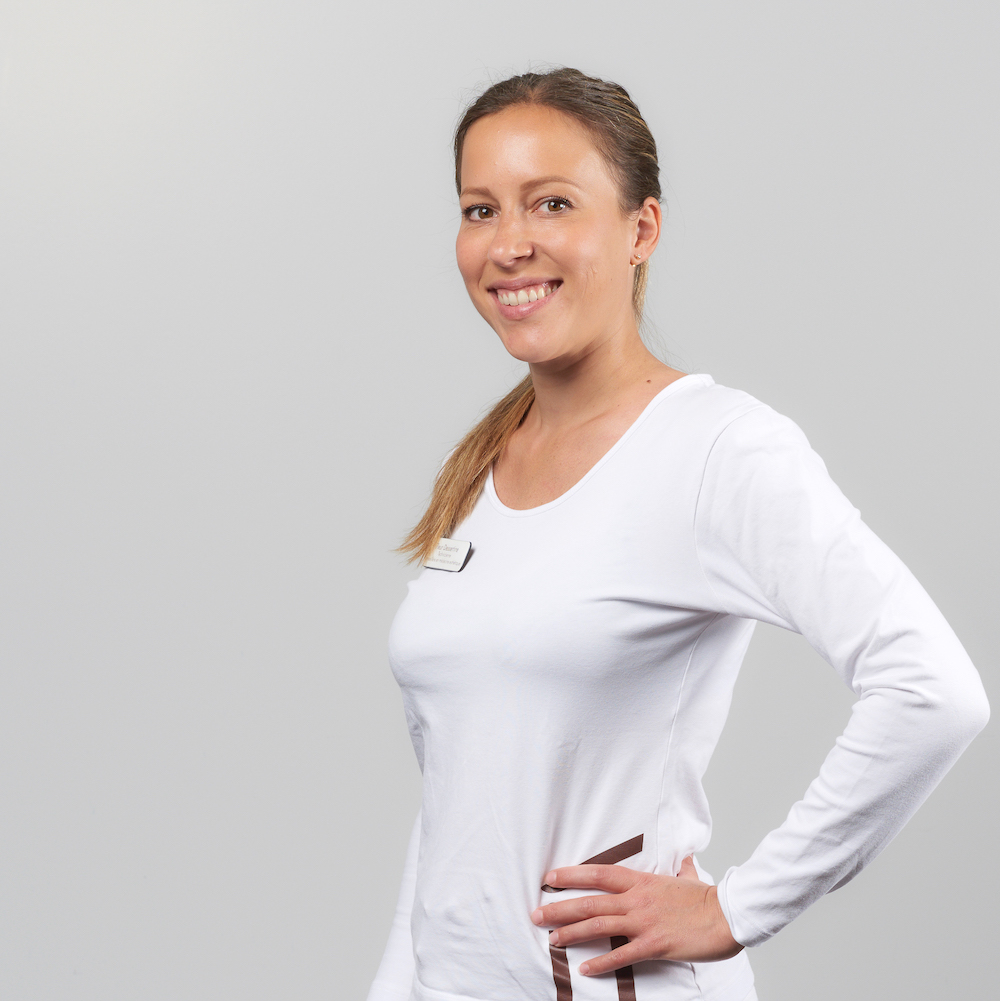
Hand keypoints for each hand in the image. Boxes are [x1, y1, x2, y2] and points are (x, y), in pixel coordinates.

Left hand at [529, 855, 742, 974]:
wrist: (727, 914)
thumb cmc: (707, 897)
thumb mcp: (687, 875)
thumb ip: (680, 867)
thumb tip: (684, 858)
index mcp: (641, 880)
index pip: (598, 874)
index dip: (572, 875)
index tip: (550, 878)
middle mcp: (637, 899)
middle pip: (590, 900)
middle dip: (560, 908)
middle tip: (536, 914)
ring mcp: (644, 921)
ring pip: (599, 925)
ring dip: (571, 932)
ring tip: (551, 939)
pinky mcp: (654, 944)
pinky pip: (621, 954)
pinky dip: (601, 962)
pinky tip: (584, 968)